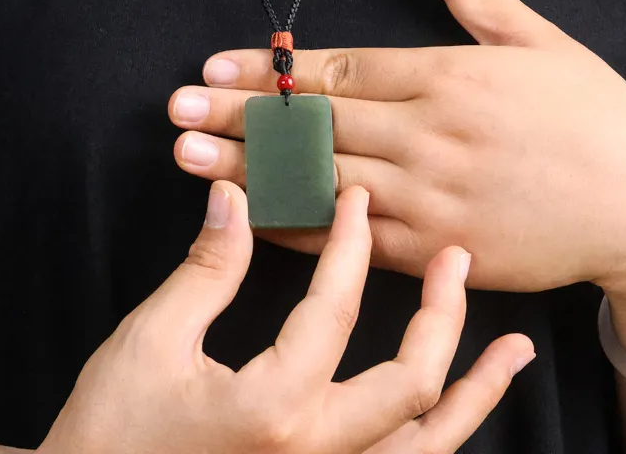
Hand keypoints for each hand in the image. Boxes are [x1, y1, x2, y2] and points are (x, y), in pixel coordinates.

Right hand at [39, 182, 532, 453]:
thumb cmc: (112, 431)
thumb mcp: (152, 342)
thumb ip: (207, 269)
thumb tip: (236, 196)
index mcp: (275, 409)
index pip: (335, 311)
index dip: (348, 247)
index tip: (356, 200)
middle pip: (411, 381)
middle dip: (442, 313)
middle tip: (456, 258)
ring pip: (427, 444)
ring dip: (474, 392)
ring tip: (513, 348)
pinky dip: (439, 433)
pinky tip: (456, 409)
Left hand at [168, 0, 625, 294]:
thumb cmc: (592, 119)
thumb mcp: (543, 41)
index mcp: (447, 79)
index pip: (337, 71)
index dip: (270, 71)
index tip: (214, 66)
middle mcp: (428, 136)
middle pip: (315, 125)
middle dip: (240, 116)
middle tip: (176, 109)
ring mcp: (428, 198)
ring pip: (320, 181)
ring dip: (250, 168)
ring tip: (190, 158)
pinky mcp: (436, 250)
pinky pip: (351, 240)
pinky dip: (297, 226)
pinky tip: (248, 214)